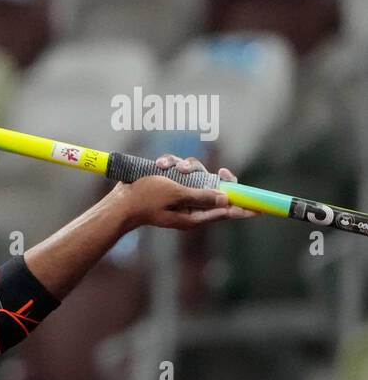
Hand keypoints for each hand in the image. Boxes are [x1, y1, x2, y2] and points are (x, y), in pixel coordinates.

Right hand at [112, 154, 260, 230]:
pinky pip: (179, 172)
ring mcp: (179, 195)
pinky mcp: (169, 186)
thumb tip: (226, 197)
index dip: (243, 208)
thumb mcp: (176, 195)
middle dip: (210, 176)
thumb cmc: (145, 200)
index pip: (226, 211)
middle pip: (214, 189)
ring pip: (196, 175)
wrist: (119, 201)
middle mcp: (190, 205)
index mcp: (195, 215)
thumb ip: (202, 196)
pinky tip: (159, 164)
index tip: (259, 208)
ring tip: (168, 166)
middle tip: (220, 171)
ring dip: (185, 167)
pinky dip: (170, 165)